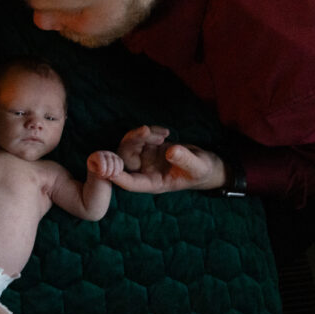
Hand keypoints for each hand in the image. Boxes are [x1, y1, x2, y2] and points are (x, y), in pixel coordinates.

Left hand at [87, 150, 124, 178]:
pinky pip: (121, 162)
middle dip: (108, 171)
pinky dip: (119, 170)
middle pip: (110, 161)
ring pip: (116, 162)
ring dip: (115, 171)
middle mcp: (106, 153)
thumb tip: (102, 171)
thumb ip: (96, 169)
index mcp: (97, 154)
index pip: (101, 160)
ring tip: (111, 178)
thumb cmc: (95, 168)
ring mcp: (113, 155)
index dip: (102, 168)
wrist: (100, 166)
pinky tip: (116, 175)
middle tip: (106, 177)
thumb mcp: (92, 168)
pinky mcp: (118, 158)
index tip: (102, 174)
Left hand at [110, 125, 226, 193]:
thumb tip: (171, 151)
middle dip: (132, 142)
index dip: (119, 177)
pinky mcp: (148, 147)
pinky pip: (139, 137)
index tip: (109, 169)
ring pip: (129, 145)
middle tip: (146, 130)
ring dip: (141, 134)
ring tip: (163, 133)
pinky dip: (149, 131)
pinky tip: (165, 132)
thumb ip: (185, 160)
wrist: (204, 163)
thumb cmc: (202, 170)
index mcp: (153, 183)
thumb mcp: (198, 166)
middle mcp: (145, 172)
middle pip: (126, 159)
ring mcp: (145, 159)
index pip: (131, 183)